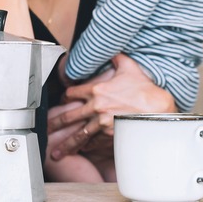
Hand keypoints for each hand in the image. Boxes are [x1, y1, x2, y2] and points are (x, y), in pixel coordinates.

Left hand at [47, 53, 175, 159]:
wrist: (157, 109)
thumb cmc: (144, 89)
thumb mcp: (129, 67)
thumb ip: (117, 58)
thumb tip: (113, 50)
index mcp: (96, 90)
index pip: (72, 93)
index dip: (66, 97)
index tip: (62, 101)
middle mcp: (95, 107)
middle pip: (69, 117)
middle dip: (55, 124)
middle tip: (45, 130)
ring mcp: (101, 123)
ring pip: (78, 135)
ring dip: (66, 144)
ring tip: (56, 153)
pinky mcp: (109, 135)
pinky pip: (93, 142)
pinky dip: (86, 147)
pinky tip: (80, 151)